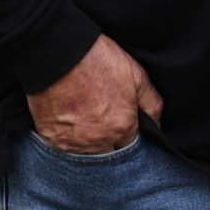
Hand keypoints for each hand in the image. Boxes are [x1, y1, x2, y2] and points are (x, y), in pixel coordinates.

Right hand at [27, 34, 163, 152]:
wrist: (60, 55)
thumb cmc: (99, 61)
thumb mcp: (137, 76)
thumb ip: (152, 104)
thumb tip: (157, 123)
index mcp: (122, 127)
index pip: (131, 145)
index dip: (128, 134)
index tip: (122, 123)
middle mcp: (98, 140)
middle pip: (109, 153)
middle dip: (111, 143)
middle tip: (105, 122)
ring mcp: (73, 142)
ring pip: (87, 155)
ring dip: (90, 144)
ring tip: (87, 121)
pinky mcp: (52, 139)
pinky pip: (65, 148)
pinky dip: (70, 139)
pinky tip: (71, 122)